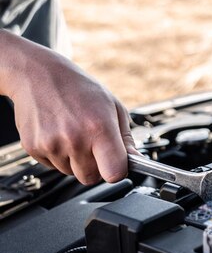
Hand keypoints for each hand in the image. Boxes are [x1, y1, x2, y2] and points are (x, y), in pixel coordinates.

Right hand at [0, 33, 136, 184]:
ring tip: (73, 133)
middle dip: (95, 167)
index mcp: (99, 128)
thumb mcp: (113, 107)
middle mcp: (75, 139)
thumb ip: (126, 138)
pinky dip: (58, 155)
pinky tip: (59, 133)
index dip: (117, 170)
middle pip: (91, 178)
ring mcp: (52, 145)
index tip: (116, 163)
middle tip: (93, 145)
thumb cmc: (80, 88)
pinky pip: (52, 166)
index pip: (114, 173)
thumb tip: (136, 160)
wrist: (39, 74)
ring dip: (75, 160)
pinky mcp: (33, 148)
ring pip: (71, 173)